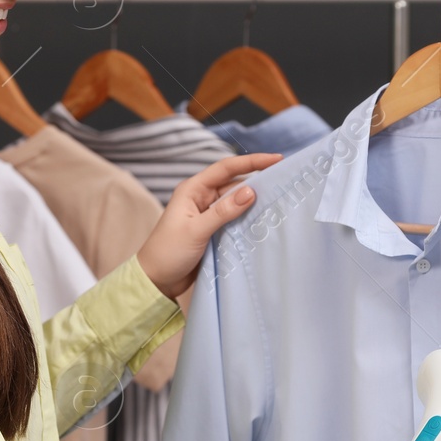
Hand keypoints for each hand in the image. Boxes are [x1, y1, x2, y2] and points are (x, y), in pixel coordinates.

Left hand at [136, 152, 282, 298]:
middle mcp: (202, 198)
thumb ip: (223, 211)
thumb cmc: (168, 252)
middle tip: (285, 180)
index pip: (226, 168)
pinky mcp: (214, 230)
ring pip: (237, 201)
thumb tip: (251, 191)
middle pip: (235, 183)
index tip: (277, 159)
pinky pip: (235, 219)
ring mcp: (208, 215)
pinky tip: (265, 219)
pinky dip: (249, 218)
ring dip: (255, 201)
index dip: (252, 162)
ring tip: (281, 198)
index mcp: (193, 190)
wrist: (156, 281)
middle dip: (258, 180)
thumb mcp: (196, 230)